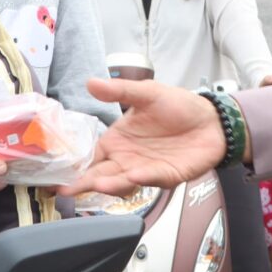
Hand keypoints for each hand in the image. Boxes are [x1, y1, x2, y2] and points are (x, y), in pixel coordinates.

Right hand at [68, 78, 226, 195]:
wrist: (212, 120)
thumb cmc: (179, 106)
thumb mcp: (147, 93)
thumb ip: (120, 90)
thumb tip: (90, 82)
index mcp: (118, 140)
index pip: (91, 156)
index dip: (75, 165)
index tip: (59, 172)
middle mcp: (127, 158)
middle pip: (100, 174)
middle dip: (83, 183)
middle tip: (65, 188)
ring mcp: (145, 170)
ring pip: (121, 181)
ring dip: (108, 184)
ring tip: (93, 183)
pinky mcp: (165, 176)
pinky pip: (149, 179)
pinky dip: (137, 179)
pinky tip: (127, 177)